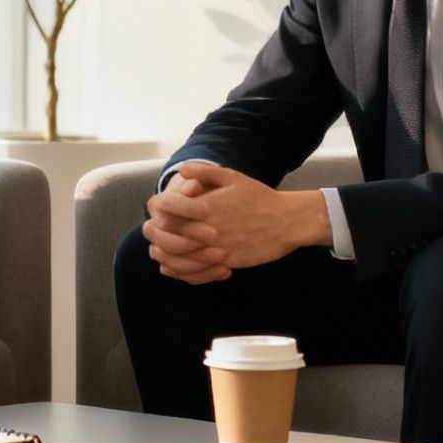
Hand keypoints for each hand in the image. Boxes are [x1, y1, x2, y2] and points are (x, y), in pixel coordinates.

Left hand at [143, 163, 330, 283]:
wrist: (287, 222)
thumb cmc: (260, 198)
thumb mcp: (233, 177)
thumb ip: (204, 173)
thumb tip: (181, 171)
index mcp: (207, 205)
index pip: (166, 207)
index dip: (157, 205)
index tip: (157, 205)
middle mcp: (207, 228)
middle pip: (166, 233)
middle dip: (157, 230)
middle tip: (155, 227)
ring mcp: (216, 248)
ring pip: (177, 256)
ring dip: (165, 252)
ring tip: (162, 248)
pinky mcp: (226, 263)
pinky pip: (195, 271)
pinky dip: (181, 270)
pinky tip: (177, 265)